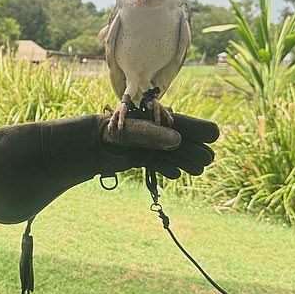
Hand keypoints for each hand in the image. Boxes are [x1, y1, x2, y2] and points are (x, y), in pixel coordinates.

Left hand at [101, 112, 218, 178]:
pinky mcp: (132, 157)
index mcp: (147, 119)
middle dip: (192, 149)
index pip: (177, 123)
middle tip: (208, 160)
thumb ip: (151, 135)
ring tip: (199, 170)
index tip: (214, 133)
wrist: (79, 148)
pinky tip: (174, 174)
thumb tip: (177, 141)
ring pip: (167, 153)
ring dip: (182, 161)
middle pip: (175, 140)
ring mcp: (140, 145)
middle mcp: (146, 131)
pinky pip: (152, 162)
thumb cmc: (100, 135)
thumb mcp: (127, 133)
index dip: (196, 129)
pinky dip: (163, 168)